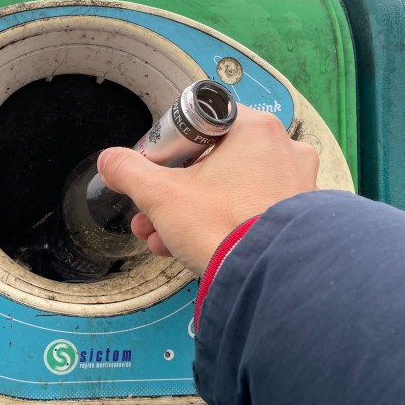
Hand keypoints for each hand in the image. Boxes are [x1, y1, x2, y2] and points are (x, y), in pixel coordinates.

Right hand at [97, 106, 317, 274]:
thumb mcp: (160, 195)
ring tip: (161, 236)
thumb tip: (111, 161)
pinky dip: (217, 225)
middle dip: (171, 191)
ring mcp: (293, 184)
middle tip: (150, 210)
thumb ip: (129, 171)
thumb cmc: (226, 230)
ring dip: (187, 212)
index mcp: (254, 130)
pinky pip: (245, 211)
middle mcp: (281, 150)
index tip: (154, 169)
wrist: (264, 279)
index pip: (199, 125)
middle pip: (210, 162)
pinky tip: (188, 246)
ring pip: (226, 190)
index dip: (168, 149)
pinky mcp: (294, 217)